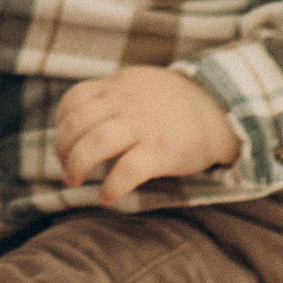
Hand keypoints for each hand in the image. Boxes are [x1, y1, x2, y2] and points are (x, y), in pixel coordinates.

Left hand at [54, 66, 239, 205]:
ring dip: (78, 165)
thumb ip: (113, 97)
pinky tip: (106, 196)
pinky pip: (127, 169)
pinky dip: (111, 186)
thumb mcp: (140, 86)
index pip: (75, 99)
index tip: (65, 142)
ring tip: (75, 181)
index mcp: (119, 86)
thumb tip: (83, 122)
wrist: (221, 110)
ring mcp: (144, 126)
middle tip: (66, 169)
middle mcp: (127, 103)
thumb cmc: (175, 105)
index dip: (62, 123)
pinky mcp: (161, 150)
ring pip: (96, 142)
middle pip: (79, 123)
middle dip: (63, 149)